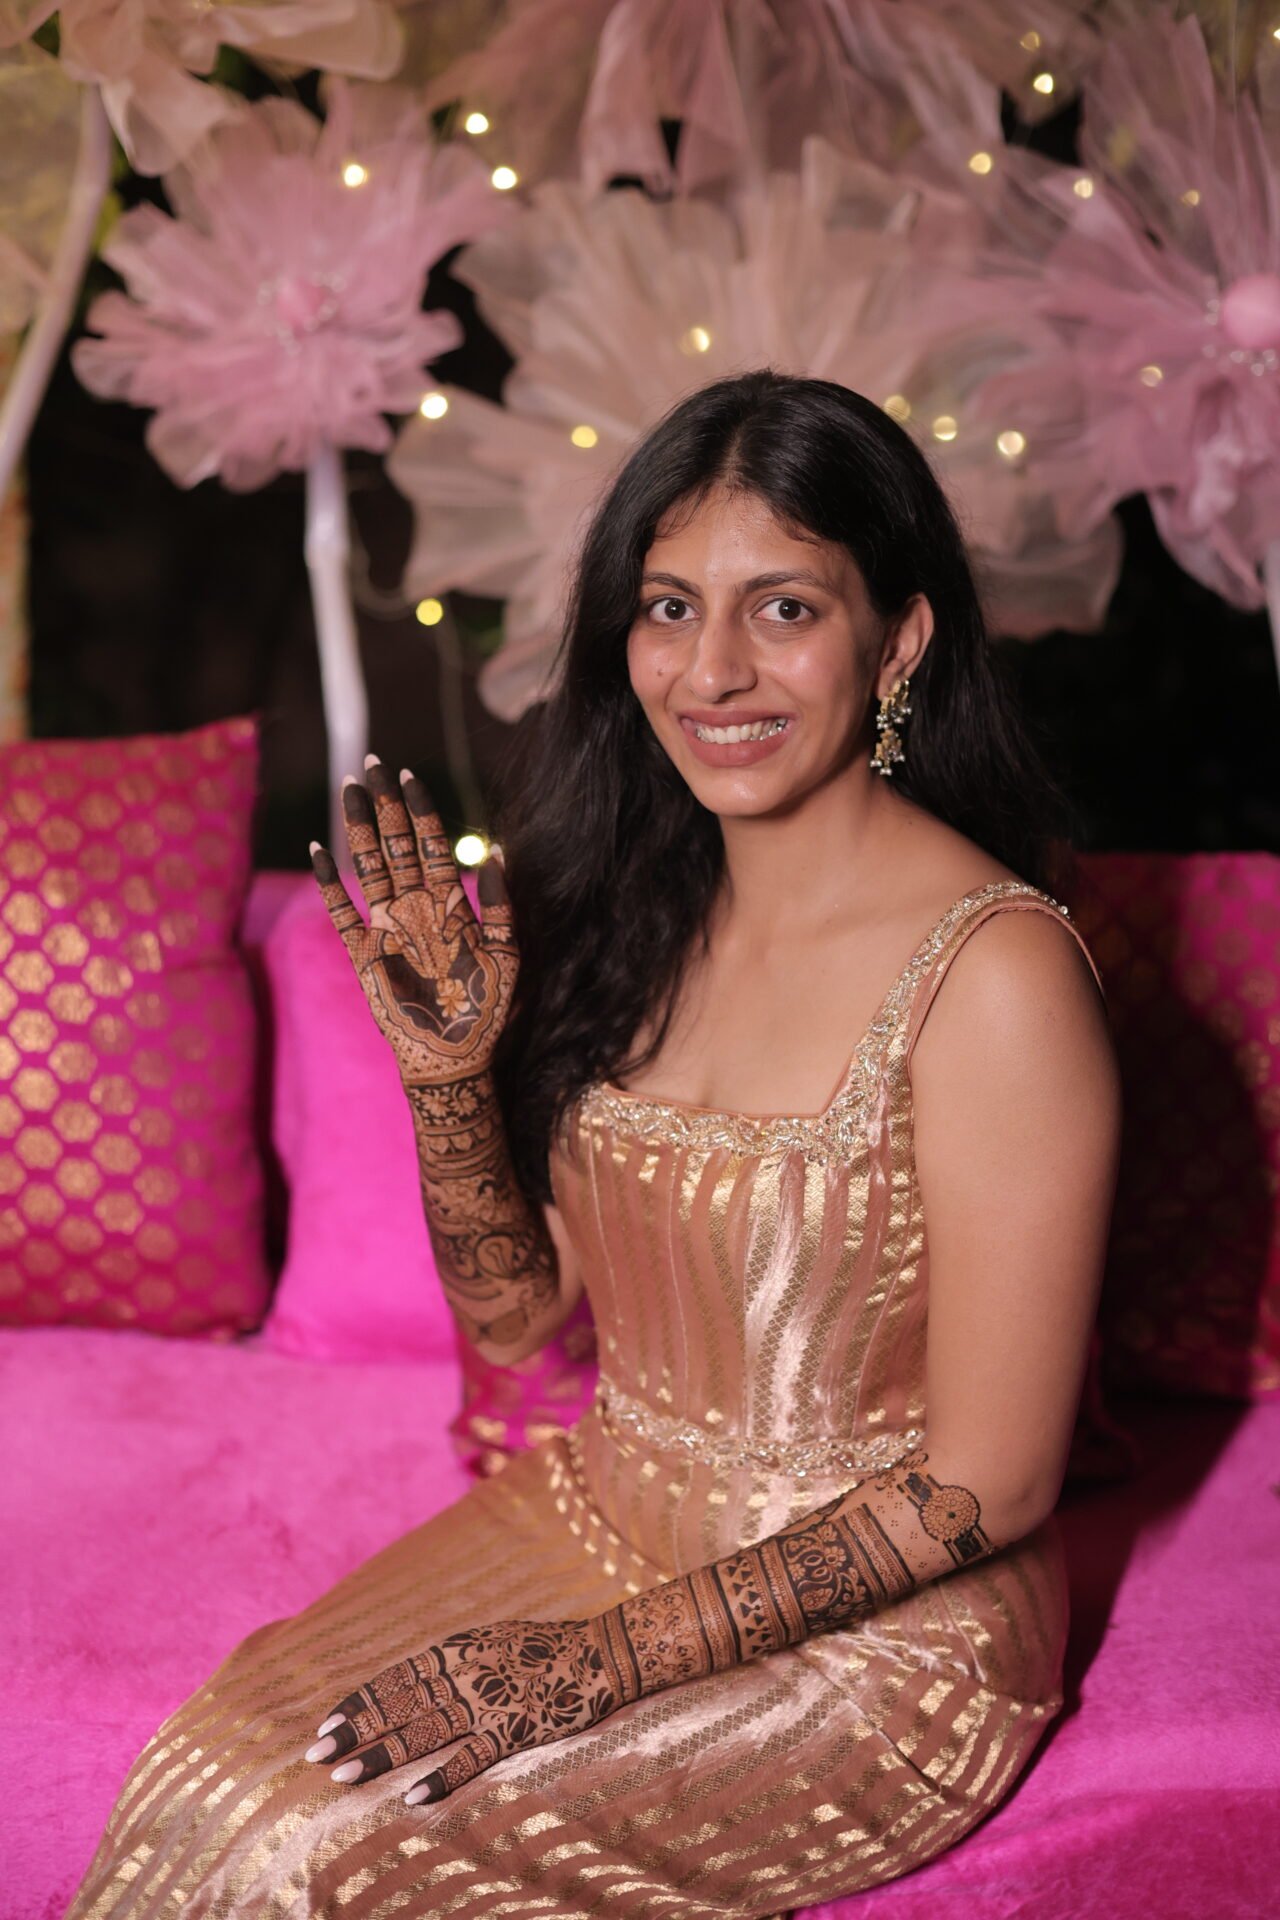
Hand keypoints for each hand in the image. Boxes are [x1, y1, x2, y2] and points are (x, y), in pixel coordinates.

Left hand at [303, 1614, 636, 1805]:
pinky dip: (441, 1776)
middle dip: (355, 1729)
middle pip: (399, 1705)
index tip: (326, 1724)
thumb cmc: (546, 1648)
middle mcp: (465, 1673)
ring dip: (381, 1753)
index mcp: (458, 1650)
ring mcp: (489, 1701)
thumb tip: (417, 1680)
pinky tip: (412, 1797)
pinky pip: (471, 1756)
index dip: (360, 1702)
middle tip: (315, 1754)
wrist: (602, 1652)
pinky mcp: (515, 1729)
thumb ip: (456, 1660)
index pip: (396, 1678)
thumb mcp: (493, 1640)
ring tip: (344, 1774)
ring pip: (424, 1730)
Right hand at [309, 759, 515, 1088]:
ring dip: (360, 829)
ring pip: (370, 868)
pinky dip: (329, 883)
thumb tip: (495, 851)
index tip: (409, 776)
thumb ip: (502, 904)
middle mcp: (416, 910)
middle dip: (386, 804)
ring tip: (350, 790)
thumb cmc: (485, 1010)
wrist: (453, 1058)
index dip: (421, 811)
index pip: (432, 846)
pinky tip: (319, 850)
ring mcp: (387, 929)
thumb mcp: (507, 953)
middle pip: (397, 846)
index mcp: (450, 906)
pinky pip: (342, 912)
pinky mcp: (364, 955)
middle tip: (374, 764)